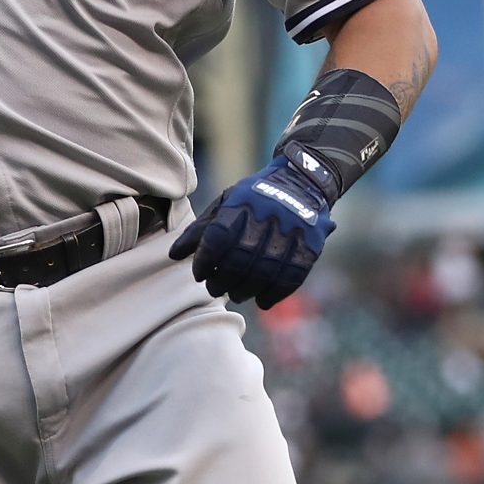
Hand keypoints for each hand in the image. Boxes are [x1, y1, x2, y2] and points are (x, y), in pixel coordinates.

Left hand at [168, 157, 336, 308]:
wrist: (301, 182)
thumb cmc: (252, 198)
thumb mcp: (224, 203)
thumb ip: (200, 229)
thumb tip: (173, 255)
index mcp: (241, 202)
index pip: (218, 236)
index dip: (205, 259)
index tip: (199, 274)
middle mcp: (267, 215)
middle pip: (241, 257)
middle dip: (224, 279)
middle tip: (214, 289)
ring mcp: (291, 230)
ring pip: (266, 270)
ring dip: (247, 289)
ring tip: (235, 294)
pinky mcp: (311, 244)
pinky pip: (293, 276)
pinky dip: (275, 293)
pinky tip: (262, 301)